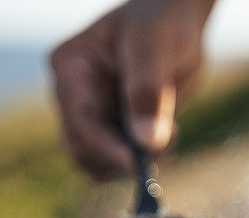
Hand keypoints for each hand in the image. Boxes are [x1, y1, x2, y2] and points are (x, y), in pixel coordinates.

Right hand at [49, 0, 213, 179]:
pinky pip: (117, 161)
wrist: (176, 21)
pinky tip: (167, 136)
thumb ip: (149, 89)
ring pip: (97, 163)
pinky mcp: (110, 128)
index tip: (138, 165)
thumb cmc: (163, 20)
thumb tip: (146, 142)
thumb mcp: (157, 44)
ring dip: (132, 163)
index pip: (79, 119)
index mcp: (71, 66)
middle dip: (119, 158)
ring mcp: (90, 114)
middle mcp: (72, 94)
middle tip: (162, 150)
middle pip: (81, 149)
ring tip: (168, 137)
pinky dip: (141, 160)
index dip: (106, 147)